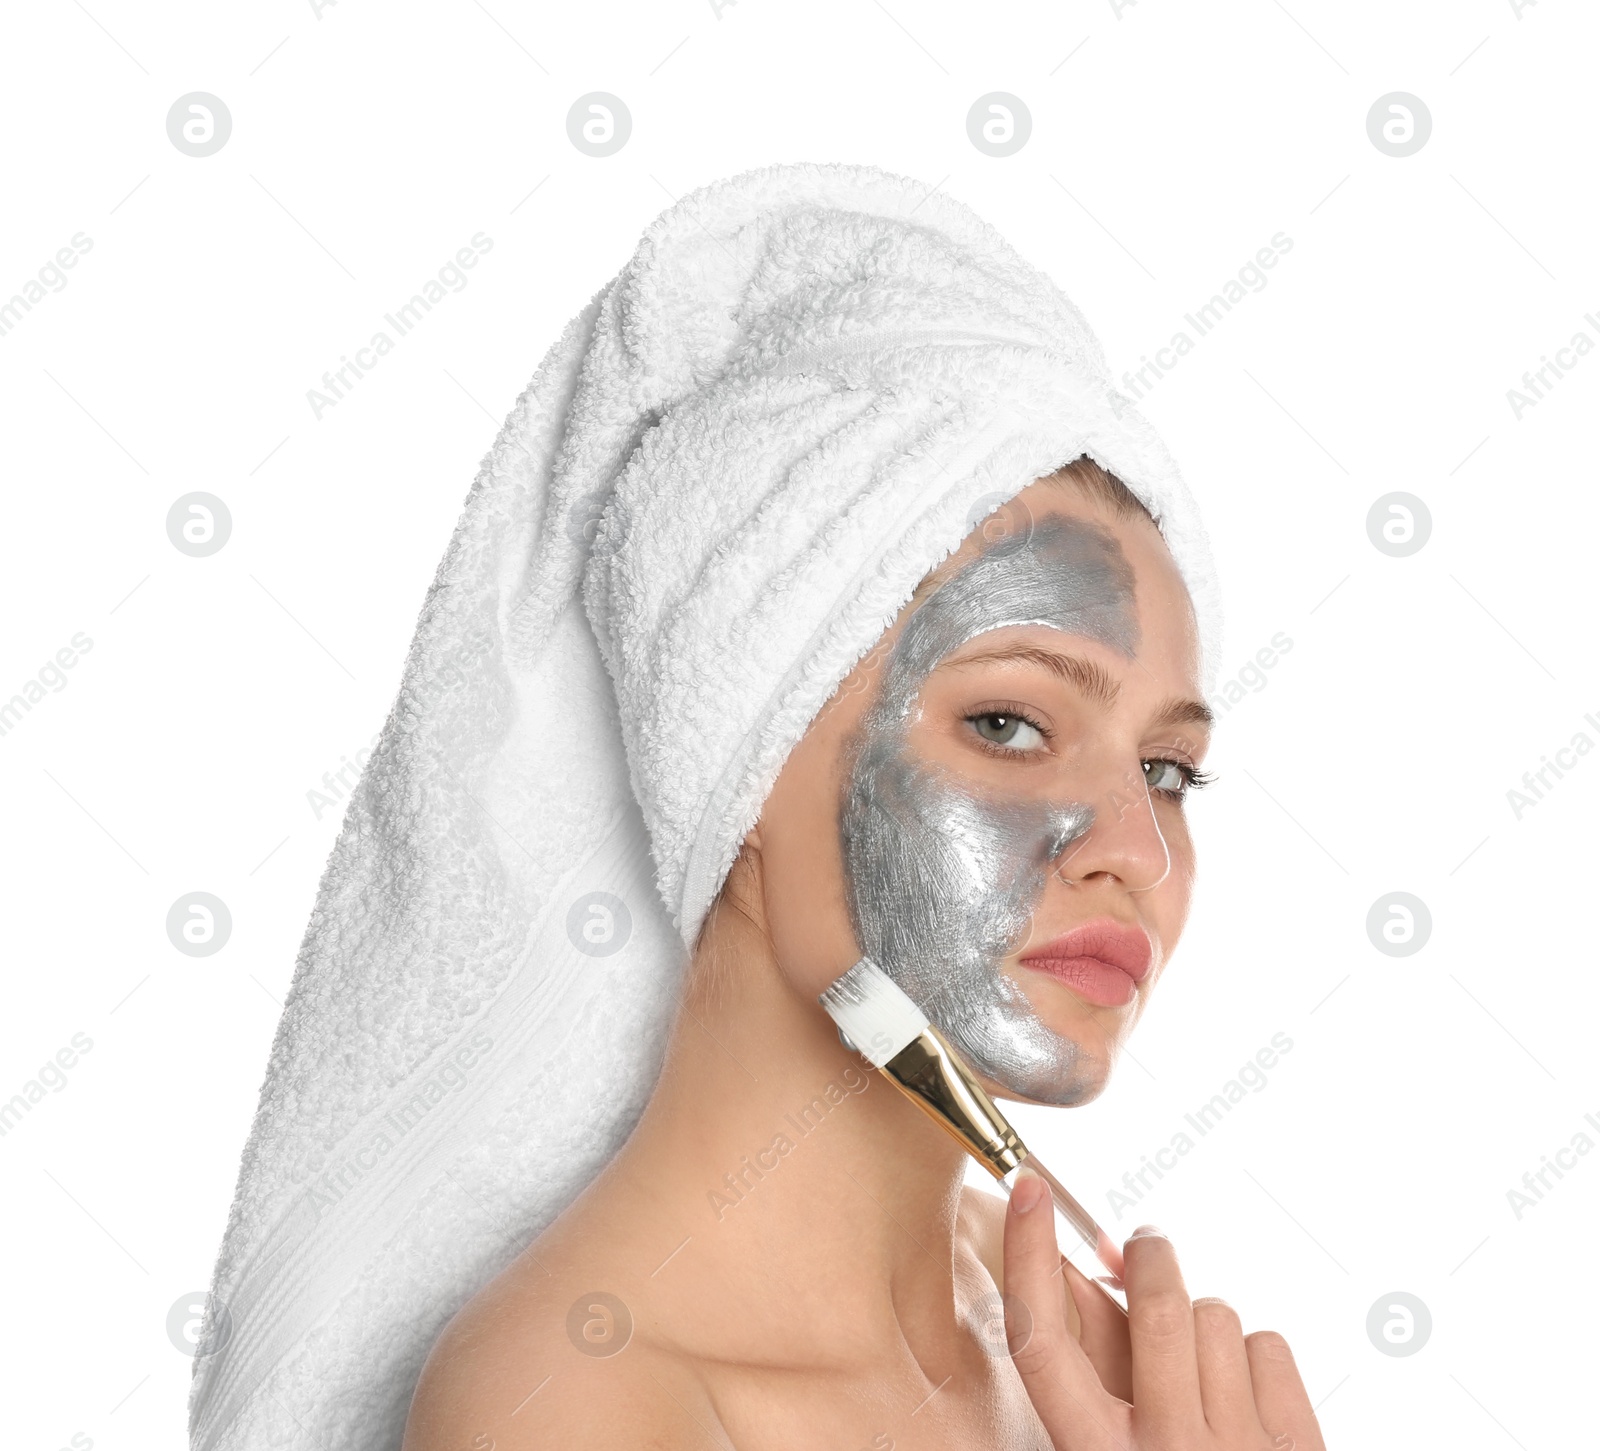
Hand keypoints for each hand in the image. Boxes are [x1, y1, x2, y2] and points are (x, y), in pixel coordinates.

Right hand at [1002, 1166, 1325, 1449]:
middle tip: (1143, 1245)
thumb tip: (1086, 1273)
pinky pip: (1267, 1346)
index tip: (1029, 1192)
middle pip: (1157, 1305)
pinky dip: (1253, 1355)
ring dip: (1204, 1319)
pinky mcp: (1301, 1447)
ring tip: (1199, 1362)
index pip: (1042, 1343)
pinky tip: (1242, 1393)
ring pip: (1216, 1315)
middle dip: (1150, 1256)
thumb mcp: (1109, 1449)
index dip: (1028, 1258)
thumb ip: (1097, 1376)